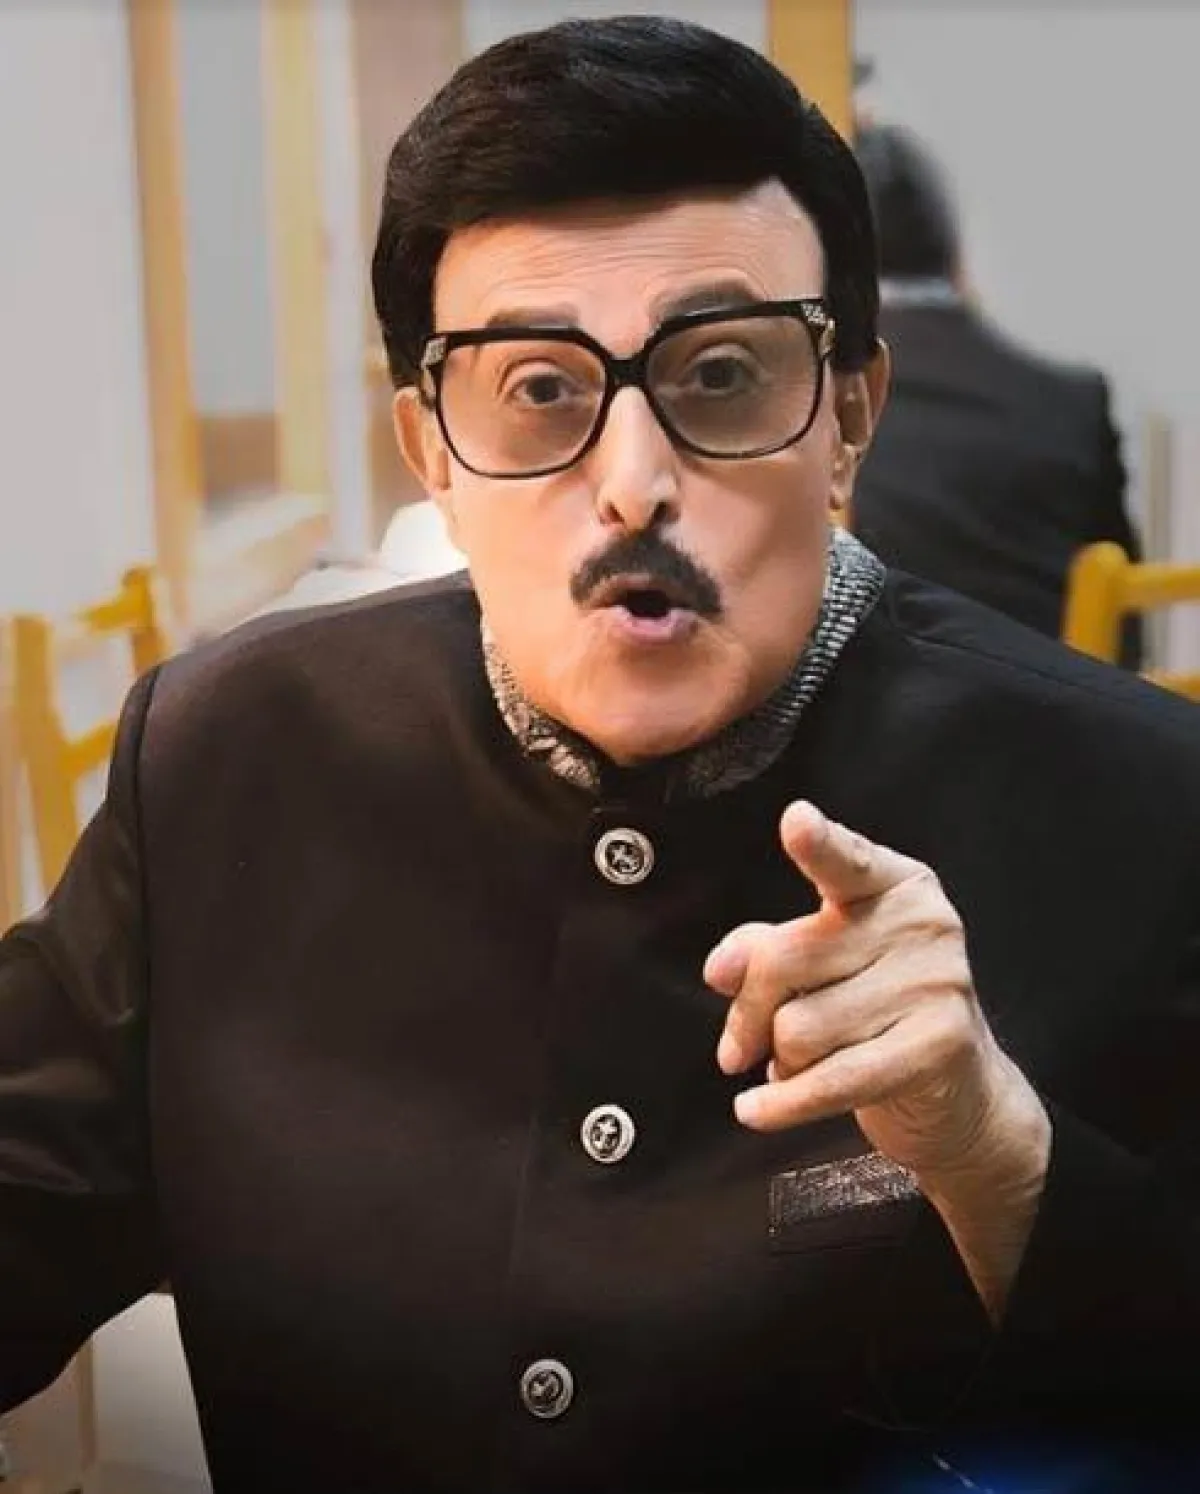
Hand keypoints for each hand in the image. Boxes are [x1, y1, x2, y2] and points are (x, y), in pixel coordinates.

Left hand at [705, 801, 1044, 1188]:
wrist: (957, 1092)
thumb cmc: (877, 1012)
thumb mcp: (821, 964)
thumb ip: (764, 951)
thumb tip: (722, 968)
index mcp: (893, 884)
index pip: (845, 860)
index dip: (818, 843)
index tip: (797, 821)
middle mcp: (921, 923)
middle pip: (785, 959)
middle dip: (747, 1013)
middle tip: (740, 1045)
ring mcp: (936, 982)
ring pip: (799, 1028)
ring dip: (780, 1061)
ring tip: (799, 1065)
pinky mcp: (939, 1045)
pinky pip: (831, 1079)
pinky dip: (783, 1103)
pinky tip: (756, 1110)